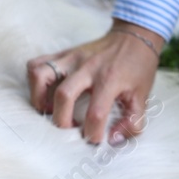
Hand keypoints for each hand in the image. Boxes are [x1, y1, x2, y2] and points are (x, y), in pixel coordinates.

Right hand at [27, 22, 163, 143]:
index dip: (93, 134)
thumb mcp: (143, 97)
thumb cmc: (138, 69)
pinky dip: (35, 81)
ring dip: (39, 98)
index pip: (96, 113)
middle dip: (61, 121)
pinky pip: (37, 64)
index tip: (94, 139)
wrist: (134, 38)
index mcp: (110, 79)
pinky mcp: (62, 53)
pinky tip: (45, 93)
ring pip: (40, 75)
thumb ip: (133, 122)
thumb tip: (114, 140)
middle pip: (63, 96)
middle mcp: (87, 67)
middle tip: (68, 129)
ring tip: (48, 110)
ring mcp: (71, 58)